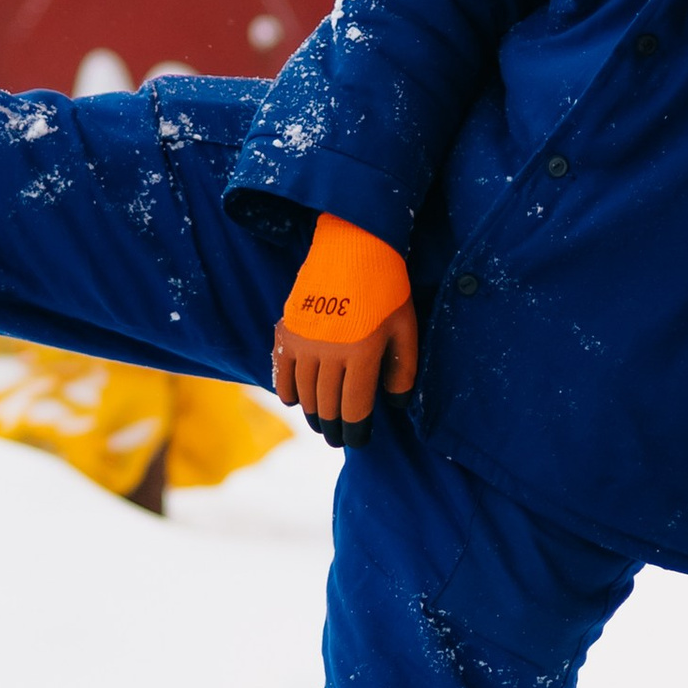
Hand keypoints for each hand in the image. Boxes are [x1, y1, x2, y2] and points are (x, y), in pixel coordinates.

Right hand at [272, 214, 419, 448]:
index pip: (354, 409)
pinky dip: (288, 392)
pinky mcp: (286, 331)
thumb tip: (395, 404)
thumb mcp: (406, 327)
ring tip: (321, 422)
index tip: (358, 440)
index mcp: (362, 354)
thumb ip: (403, 369)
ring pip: (304, 394)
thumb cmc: (386, 287)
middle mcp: (329, 353)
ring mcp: (303, 343)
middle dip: (333, 428)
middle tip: (338, 438)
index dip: (356, 431)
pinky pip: (282, 374)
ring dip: (313, 414)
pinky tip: (297, 401)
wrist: (352, 247)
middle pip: (327, 406)